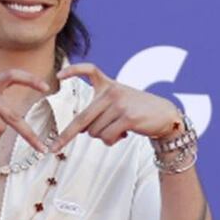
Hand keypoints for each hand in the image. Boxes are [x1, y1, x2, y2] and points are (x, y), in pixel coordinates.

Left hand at [50, 63, 182, 152]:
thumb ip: (99, 111)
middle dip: (66, 136)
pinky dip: (111, 141)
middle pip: (82, 118)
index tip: (58, 76)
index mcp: (109, 85)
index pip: (90, 70)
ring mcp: (120, 104)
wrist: (166, 115)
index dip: (73, 71)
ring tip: (118, 130)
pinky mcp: (128, 118)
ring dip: (103, 137)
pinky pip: (107, 137)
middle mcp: (112, 92)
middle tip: (54, 148)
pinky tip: (124, 135)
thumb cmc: (138, 111)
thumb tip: (81, 130)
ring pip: (95, 132)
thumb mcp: (118, 103)